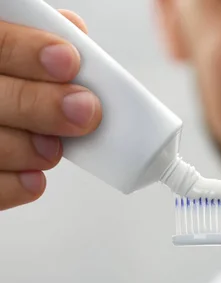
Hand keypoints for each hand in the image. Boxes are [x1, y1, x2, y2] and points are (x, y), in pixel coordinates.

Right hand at [0, 10, 101, 210]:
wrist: (0, 98)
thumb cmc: (7, 76)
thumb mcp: (10, 40)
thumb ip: (35, 37)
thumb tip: (74, 33)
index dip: (27, 52)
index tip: (69, 62)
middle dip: (40, 105)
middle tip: (85, 112)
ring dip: (28, 149)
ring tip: (54, 149)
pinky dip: (12, 186)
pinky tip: (35, 180)